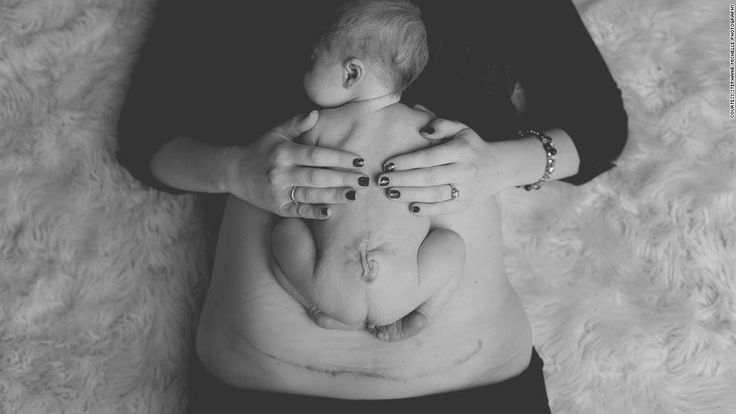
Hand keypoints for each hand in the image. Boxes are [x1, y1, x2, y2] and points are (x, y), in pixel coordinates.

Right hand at [222, 111, 366, 218]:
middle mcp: (281, 172)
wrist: (234, 171)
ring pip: (311, 195)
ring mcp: (279, 191)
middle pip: (318, 177)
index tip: (358, 160)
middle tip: (364, 180)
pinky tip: (330, 212)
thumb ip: (297, 123)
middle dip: (343, 178)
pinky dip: (314, 212)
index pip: (317, 155)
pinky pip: (299, 210)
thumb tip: (316, 113)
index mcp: (284, 152)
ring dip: (335, 196)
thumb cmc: (261, 149)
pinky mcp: (277, 207)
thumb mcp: (276, 132)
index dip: (339, 158)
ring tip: (354, 195)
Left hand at [379, 106, 501, 215]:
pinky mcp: (465, 204)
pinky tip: (411, 208)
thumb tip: (422, 127)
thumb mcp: (461, 129)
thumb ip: (441, 124)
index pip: (430, 157)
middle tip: (382, 180)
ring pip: (434, 194)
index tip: (388, 164)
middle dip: (403, 179)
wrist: (497, 168)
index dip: (408, 161)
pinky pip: (445, 209)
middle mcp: (465, 170)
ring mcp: (466, 190)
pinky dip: (428, 210)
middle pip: (429, 177)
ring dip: (410, 195)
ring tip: (390, 193)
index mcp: (462, 150)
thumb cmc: (470, 146)